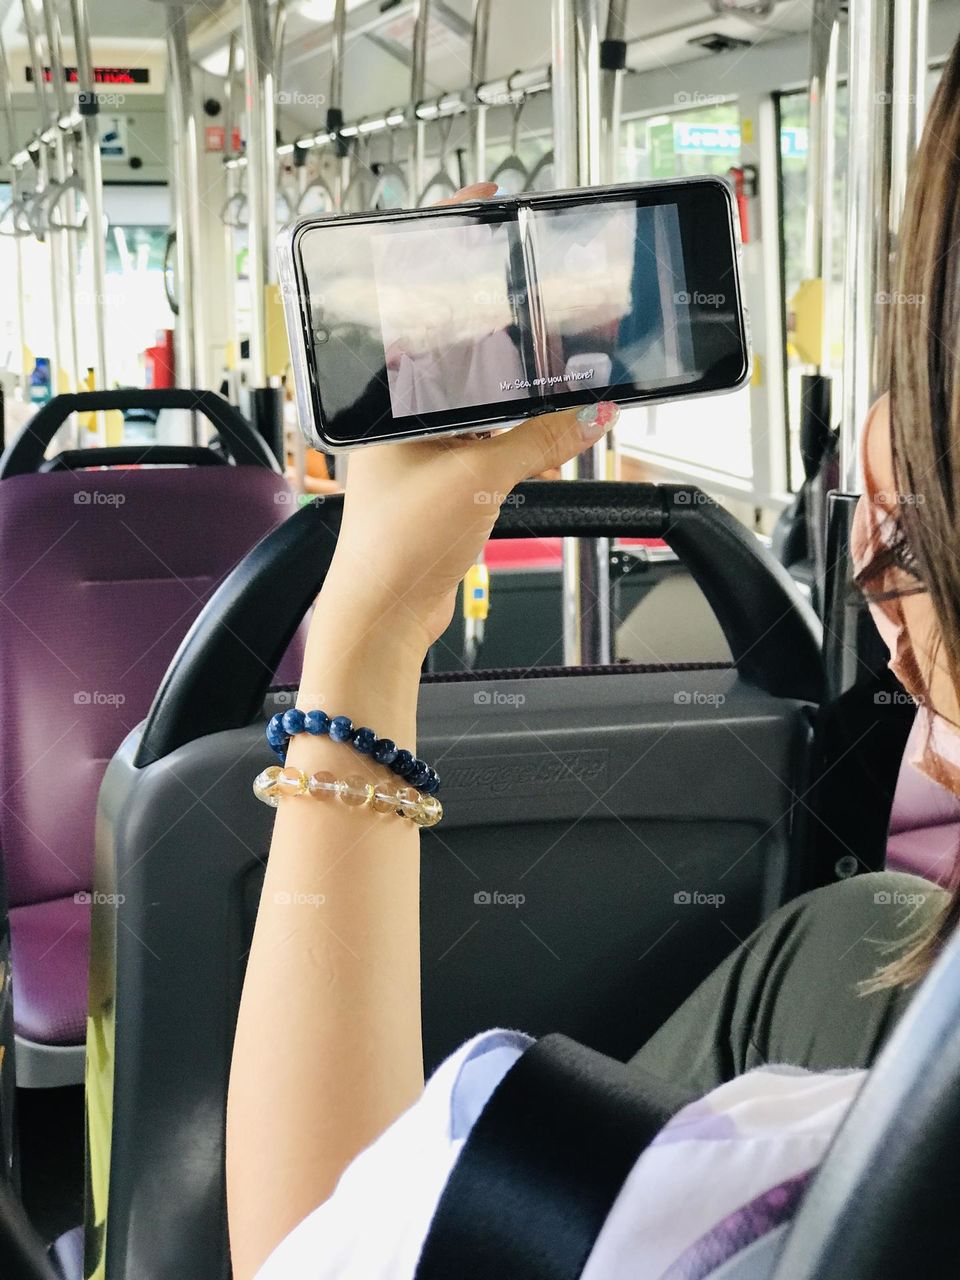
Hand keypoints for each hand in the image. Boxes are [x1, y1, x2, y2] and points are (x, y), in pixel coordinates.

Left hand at [321, 182, 617, 654]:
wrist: (384, 614)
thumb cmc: (393, 546)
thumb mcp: (477, 479)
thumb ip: (540, 438)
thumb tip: (591, 408)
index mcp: (388, 391)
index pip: (420, 298)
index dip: (451, 248)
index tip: (487, 208)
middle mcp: (401, 408)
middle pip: (461, 341)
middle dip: (510, 325)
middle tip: (556, 303)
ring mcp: (423, 440)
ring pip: (485, 392)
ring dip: (527, 391)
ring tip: (569, 382)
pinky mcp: (445, 472)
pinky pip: (494, 435)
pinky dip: (527, 435)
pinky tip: (556, 443)